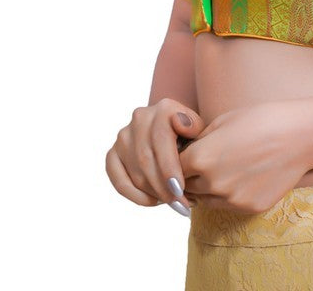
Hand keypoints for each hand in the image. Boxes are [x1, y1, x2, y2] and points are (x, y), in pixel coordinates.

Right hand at [106, 98, 206, 212]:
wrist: (178, 131)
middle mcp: (140, 118)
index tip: (179, 189)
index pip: (161, 140)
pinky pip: (118, 180)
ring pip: (135, 172)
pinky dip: (134, 195)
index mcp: (163, 108)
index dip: (169, 168)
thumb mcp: (199, 128)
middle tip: (179, 204)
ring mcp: (124, 136)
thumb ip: (194, 127)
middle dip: (163, 186)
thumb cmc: (192, 134)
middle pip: (146, 159)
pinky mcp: (113, 153)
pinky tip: (152, 201)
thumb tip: (182, 126)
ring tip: (171, 203)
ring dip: (152, 192)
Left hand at [179, 100, 312, 214]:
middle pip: (188, 187)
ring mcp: (231, 199)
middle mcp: (212, 183)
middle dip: (191, 176)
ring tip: (226, 167)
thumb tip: (185, 152)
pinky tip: (244, 175)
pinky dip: (229, 194)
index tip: (187, 153)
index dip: (179, 159)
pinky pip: (228, 205)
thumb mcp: (223, 121)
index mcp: (201, 157)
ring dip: (208, 188)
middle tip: (206, 161)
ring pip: (206, 199)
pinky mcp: (249, 208)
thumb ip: (199, 141)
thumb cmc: (261, 119)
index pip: (174, 168)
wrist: (299, 135)